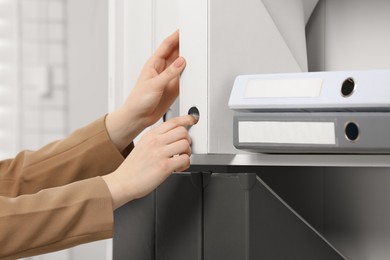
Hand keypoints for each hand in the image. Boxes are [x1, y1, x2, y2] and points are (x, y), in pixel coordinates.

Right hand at [103, 115, 196, 208]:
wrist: (123, 182)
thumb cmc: (133, 168)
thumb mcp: (143, 146)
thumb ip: (157, 139)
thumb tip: (173, 137)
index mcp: (150, 135)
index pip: (173, 122)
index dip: (186, 119)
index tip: (193, 119)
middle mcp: (155, 142)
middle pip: (182, 131)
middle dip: (187, 140)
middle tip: (183, 149)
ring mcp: (160, 153)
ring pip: (185, 144)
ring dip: (187, 153)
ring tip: (180, 159)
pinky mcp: (164, 166)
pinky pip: (185, 159)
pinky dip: (185, 164)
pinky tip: (178, 168)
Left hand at [106, 30, 184, 151]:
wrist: (138, 117)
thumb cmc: (138, 100)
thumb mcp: (154, 85)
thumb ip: (169, 74)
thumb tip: (180, 62)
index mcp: (154, 64)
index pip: (167, 46)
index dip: (176, 36)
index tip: (184, 30)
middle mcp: (162, 70)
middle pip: (176, 53)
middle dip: (185, 45)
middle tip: (194, 39)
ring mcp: (168, 79)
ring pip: (181, 65)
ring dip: (188, 60)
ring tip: (197, 53)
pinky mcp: (173, 89)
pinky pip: (184, 78)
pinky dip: (190, 75)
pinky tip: (195, 72)